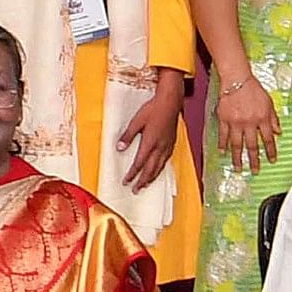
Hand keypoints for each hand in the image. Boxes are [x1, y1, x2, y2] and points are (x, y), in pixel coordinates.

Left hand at [116, 69, 190, 187]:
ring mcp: (167, 146)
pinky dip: (160, 169)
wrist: (170, 102)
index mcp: (150, 142)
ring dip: (151, 178)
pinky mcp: (172, 143)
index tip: (126, 181)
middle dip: (142, 181)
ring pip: (159, 167)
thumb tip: (120, 148)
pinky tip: (158, 170)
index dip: (132, 174)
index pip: (139, 163)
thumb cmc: (154, 109)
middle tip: (135, 190)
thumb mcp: (136, 121)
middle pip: (150, 169)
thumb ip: (128, 135)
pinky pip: (166, 161)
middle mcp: (160, 147)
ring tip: (145, 185)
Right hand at [213, 75, 280, 173]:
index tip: (272, 160)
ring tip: (238, 168)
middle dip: (254, 160)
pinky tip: (222, 152)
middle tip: (255, 171)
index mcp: (262, 118)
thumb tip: (279, 132)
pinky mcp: (224, 119)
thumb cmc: (253, 88)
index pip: (268, 139)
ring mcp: (236, 122)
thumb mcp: (269, 102)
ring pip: (237, 144)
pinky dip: (223, 144)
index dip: (271, 151)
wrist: (237, 80)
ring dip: (238, 157)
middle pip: (252, 145)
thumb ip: (274, 118)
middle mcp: (250, 122)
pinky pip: (223, 135)